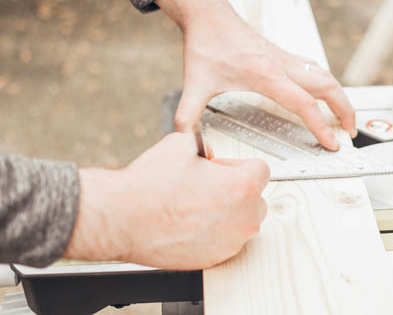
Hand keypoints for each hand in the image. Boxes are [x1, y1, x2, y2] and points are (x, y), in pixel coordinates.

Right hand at [63, 133, 268, 269]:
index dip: (237, 165)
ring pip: (241, 221)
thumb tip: (206, 150)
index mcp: (243, 187)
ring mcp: (230, 242)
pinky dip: (213, 232)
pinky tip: (189, 222)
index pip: (261, 169)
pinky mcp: (214, 258)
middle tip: (208, 185)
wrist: (121, 219)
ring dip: (226, 211)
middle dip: (236, 189)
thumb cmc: (149, 187)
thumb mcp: (181, 144)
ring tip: (195, 204)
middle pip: (255, 197)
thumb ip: (205, 145)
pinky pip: (224, 240)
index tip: (222, 168)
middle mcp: (243, 218)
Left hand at [156, 0, 356, 150]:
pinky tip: (325, 93)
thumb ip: (187, 115)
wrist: (209, 13)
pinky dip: (327, 84)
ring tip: (345, 116)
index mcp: (266, 75)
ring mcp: (286, 58)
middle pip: (328, 87)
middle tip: (350, 133)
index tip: (330, 144)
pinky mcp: (284, 54)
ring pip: (326, 76)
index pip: (304, 104)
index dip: (320, 127)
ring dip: (341, 96)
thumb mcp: (194, 83)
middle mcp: (282, 65)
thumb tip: (184, 141)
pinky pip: (315, 69)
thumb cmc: (206, 43)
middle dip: (345, 111)